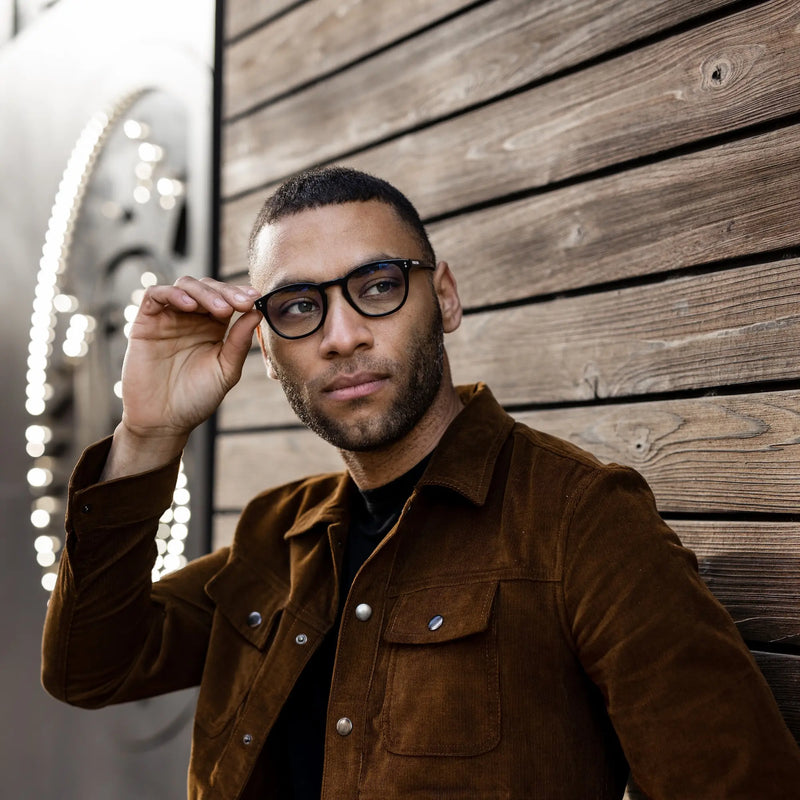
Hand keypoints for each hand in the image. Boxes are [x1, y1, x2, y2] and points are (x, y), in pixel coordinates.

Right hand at [102, 276, 261, 478]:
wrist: (164, 421)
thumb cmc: (197, 398)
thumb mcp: (226, 370)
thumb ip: (239, 343)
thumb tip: (256, 313)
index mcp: (213, 327)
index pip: (226, 298)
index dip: (239, 294)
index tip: (254, 299)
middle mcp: (191, 318)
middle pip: (207, 287)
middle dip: (225, 292)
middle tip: (240, 304)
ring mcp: (168, 318)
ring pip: (184, 285)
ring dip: (204, 292)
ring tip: (220, 309)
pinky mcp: (145, 323)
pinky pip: (154, 296)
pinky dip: (172, 294)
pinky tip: (189, 305)